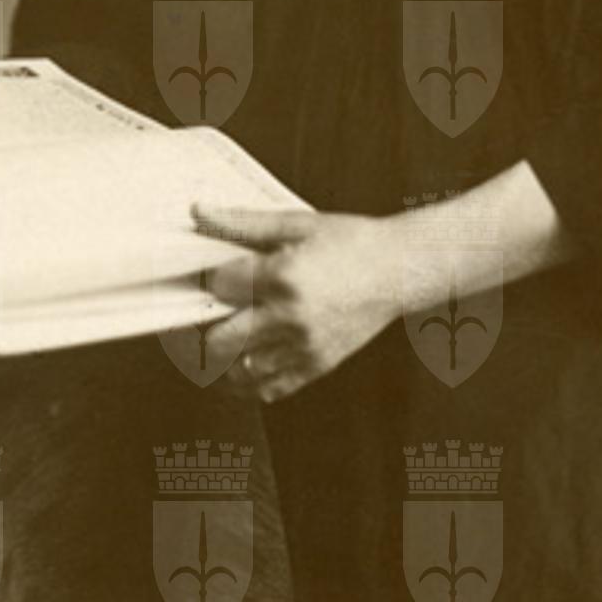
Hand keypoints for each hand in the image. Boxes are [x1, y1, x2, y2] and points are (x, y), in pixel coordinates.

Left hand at [194, 202, 400, 402]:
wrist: (401, 269)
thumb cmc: (353, 241)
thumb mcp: (298, 224)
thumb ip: (244, 222)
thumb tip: (199, 212)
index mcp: (284, 276)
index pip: (219, 288)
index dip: (210, 280)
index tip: (216, 276)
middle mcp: (291, 317)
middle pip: (219, 340)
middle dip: (206, 327)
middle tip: (209, 314)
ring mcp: (304, 347)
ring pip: (238, 372)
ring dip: (224, 359)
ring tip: (222, 339)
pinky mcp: (317, 366)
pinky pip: (268, 390)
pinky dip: (248, 382)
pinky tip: (242, 364)